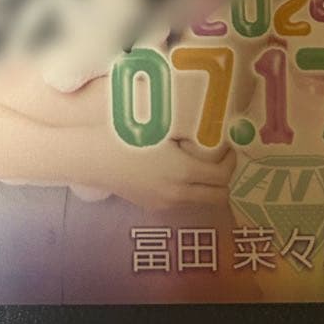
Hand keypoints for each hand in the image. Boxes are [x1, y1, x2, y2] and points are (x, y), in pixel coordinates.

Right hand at [94, 130, 236, 211]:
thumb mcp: (159, 127)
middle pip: (219, 195)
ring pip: (202, 200)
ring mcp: (164, 202)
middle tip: (219, 156)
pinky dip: (190, 189)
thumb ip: (187, 126)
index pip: (223, 174)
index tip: (227, 145)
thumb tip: (212, 118)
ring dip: (207, 184)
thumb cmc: (124, 134)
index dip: (231, 159)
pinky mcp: (152, 205)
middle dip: (224, 176)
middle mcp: (177, 192)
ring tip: (199, 162)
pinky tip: (178, 170)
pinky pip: (182, 202)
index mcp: (183, 171)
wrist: (92, 157)